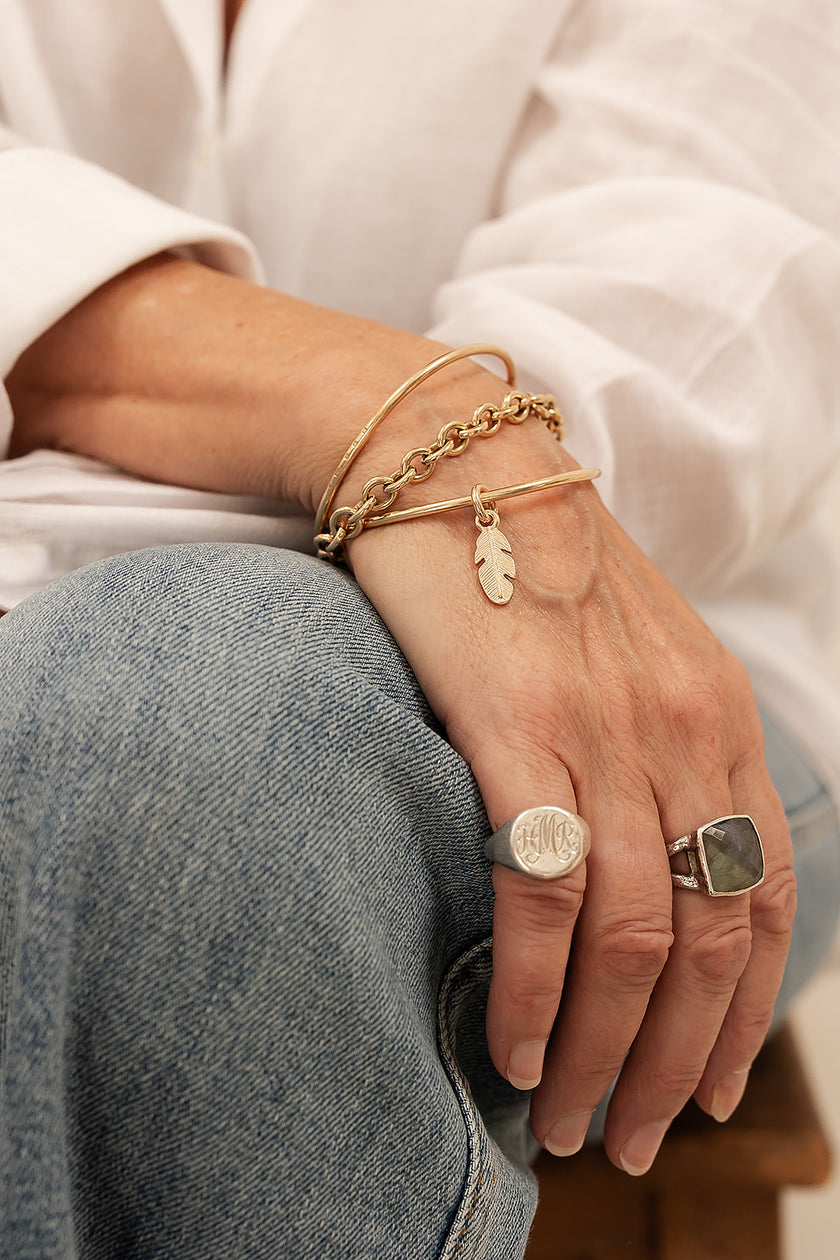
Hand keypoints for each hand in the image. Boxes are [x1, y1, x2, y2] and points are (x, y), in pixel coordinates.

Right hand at [350, 422, 795, 1174]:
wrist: (444, 454)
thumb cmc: (524, 553)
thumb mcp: (628, 641)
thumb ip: (652, 738)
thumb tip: (639, 847)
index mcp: (716, 711)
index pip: (764, 894)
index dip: (747, 1012)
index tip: (708, 1086)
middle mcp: (678, 729)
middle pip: (708, 941)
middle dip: (675, 1063)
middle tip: (630, 1135)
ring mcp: (601, 730)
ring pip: (634, 939)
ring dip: (604, 1052)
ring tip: (566, 1118)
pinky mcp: (512, 728)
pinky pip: (542, 896)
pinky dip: (531, 991)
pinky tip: (511, 1047)